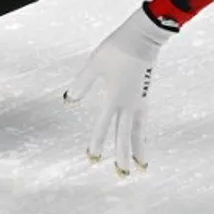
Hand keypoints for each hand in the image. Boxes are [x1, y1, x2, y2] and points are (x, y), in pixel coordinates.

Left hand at [64, 5, 176, 175]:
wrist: (142, 37)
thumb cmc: (115, 49)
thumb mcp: (93, 65)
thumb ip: (81, 85)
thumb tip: (68, 102)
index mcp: (114, 98)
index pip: (104, 126)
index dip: (97, 143)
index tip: (93, 160)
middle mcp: (129, 104)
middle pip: (125, 136)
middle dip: (123, 156)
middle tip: (121, 176)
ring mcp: (139, 102)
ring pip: (139, 132)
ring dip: (139, 150)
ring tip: (142, 167)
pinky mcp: (144, 97)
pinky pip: (144, 122)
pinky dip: (143, 135)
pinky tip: (141, 141)